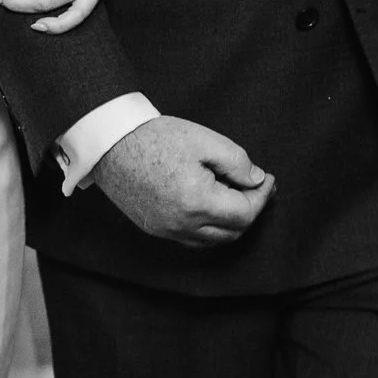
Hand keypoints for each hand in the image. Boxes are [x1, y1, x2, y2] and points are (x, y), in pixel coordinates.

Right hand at [94, 115, 274, 247]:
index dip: (262, 196)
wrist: (110, 143)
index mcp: (198, 202)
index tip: (267, 179)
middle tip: (255, 187)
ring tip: (235, 196)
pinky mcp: (154, 229)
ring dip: (231, 223)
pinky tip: (210, 207)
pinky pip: (192, 239)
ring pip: (213, 240)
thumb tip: (256, 180)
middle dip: (250, 210)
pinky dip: (209, 229)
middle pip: (233, 231)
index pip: (245, 213)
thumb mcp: (204, 140)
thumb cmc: (155, 137)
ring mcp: (167, 230)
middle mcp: (183, 224)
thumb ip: (237, 162)